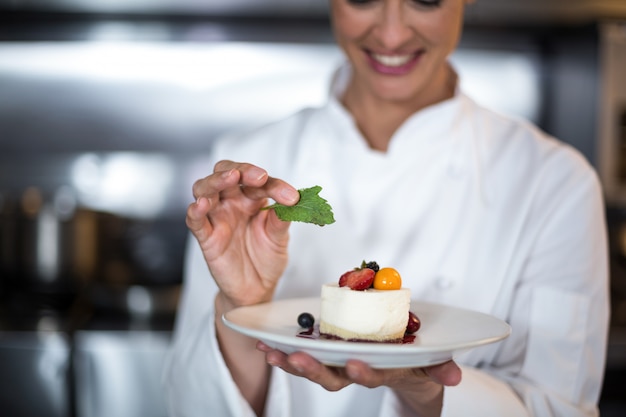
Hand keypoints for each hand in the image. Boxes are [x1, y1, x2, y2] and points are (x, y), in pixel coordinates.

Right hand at [186, 160, 299, 308]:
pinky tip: (201, 204)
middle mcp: (232, 203)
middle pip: (227, 173)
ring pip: (205, 189)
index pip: (260, 182)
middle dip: (241, 170)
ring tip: (230, 177)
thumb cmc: (266, 258)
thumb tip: (294, 202)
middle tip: (258, 177)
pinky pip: (195, 220)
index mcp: (252, 199)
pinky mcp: (206, 237)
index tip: (291, 197)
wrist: (256, 289)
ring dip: (216, 180)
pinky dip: (196, 210)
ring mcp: (217, 217)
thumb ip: (282, 220)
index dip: (276, 186)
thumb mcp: (280, 238)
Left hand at [257, 342, 460, 416]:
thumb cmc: (415, 360)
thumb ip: (439, 368)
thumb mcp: (430, 364)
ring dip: (291, 362)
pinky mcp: (326, 354)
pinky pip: (302, 354)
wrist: (402, 368)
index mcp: (382, 371)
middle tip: (295, 358)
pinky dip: (282, 350)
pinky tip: (264, 343)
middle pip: (333, 376)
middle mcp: (356, 371)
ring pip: (313, 368)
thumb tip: (455, 376)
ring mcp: (339, 364)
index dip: (364, 372)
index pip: (372, 375)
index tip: (355, 364)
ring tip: (271, 353)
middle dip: (313, 370)